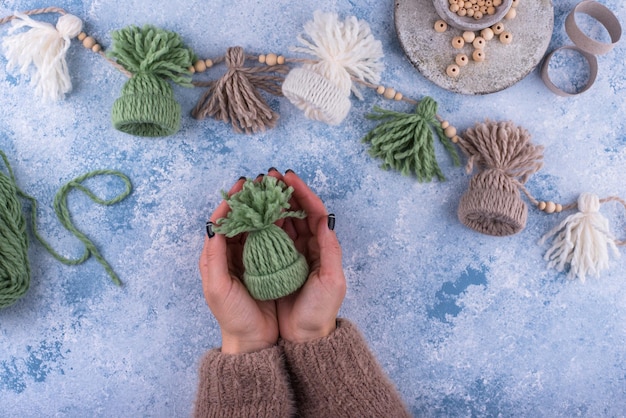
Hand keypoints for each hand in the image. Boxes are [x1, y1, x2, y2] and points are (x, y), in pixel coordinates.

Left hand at [199, 177, 277, 353]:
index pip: (229, 218)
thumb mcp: (216, 287)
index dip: (236, 199)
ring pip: (268, 222)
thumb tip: (214, 225)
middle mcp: (243, 251)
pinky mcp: (281, 263)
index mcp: (224, 253)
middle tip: (267, 178)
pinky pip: (284, 235)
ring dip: (274, 203)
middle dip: (258, 196)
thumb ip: (212, 256)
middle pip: (250, 216)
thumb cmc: (234, 316)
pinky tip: (293, 210)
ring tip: (280, 187)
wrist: (257, 341)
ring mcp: (262, 256)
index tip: (244, 183)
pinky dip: (288, 220)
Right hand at [267, 169, 346, 342]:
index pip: (312, 212)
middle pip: (292, 211)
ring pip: (276, 220)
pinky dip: (255, 223)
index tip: (289, 177)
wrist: (300, 339)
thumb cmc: (318, 312)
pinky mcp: (268, 263)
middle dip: (281, 192)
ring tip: (255, 188)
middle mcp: (302, 246)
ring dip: (266, 203)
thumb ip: (330, 250)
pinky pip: (261, 237)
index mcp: (319, 246)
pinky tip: (247, 213)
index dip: (302, 192)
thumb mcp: (331, 281)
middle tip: (266, 176)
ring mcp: (285, 253)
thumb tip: (326, 220)